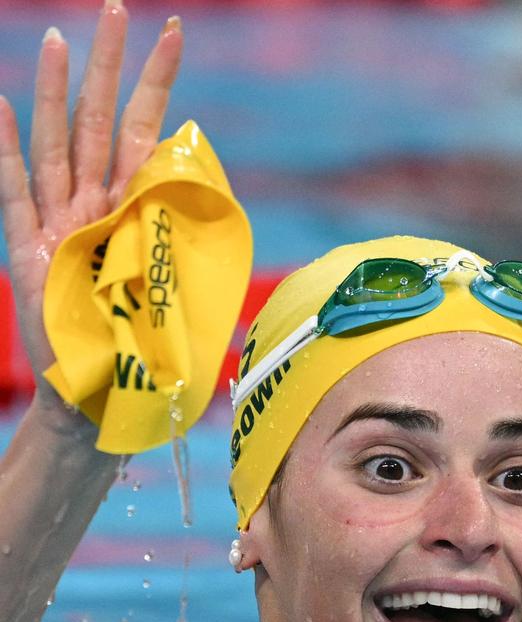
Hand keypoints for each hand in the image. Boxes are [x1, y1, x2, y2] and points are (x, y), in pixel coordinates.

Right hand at [0, 0, 182, 415]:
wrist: (105, 390)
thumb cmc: (147, 346)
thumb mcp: (182, 290)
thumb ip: (189, 237)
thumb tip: (207, 189)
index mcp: (135, 210)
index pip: (146, 132)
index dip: (156, 83)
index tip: (171, 32)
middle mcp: (96, 206)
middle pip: (100, 123)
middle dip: (109, 67)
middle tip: (116, 9)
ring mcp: (59, 224)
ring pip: (58, 146)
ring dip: (59, 95)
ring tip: (62, 41)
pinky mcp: (27, 252)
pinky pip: (13, 193)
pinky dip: (6, 151)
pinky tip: (3, 105)